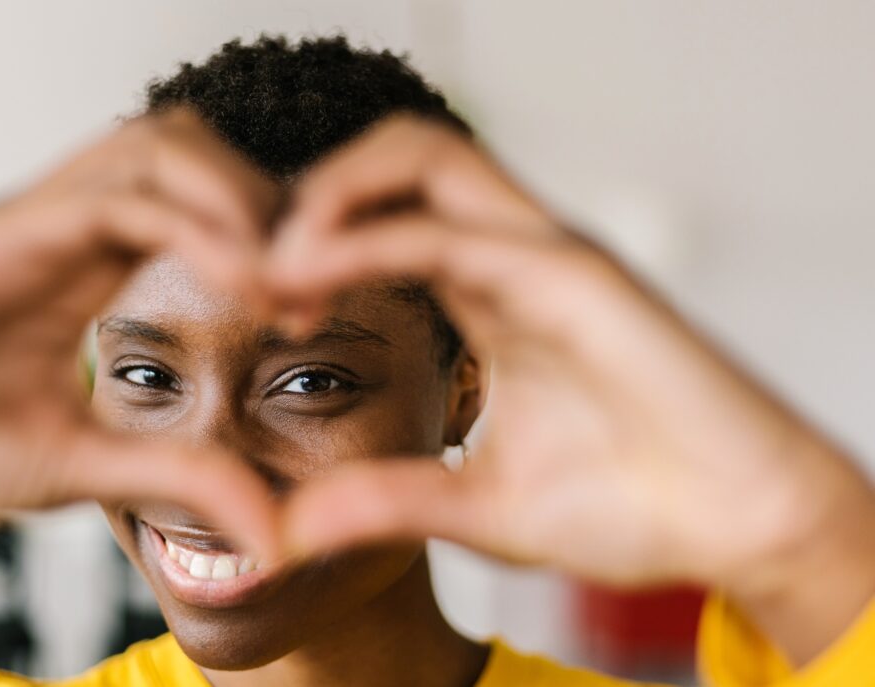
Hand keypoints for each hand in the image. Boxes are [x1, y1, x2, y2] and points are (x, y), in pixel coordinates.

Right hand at [0, 110, 278, 558]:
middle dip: (265, 200)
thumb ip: (177, 476)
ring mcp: (23, 225)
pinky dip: (195, 229)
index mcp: (77, 264)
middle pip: (185, 146)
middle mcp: (56, 228)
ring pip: (157, 147)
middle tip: (313, 282)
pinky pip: (114, 199)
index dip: (264, 234)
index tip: (311, 305)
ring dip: (239, 201)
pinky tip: (242, 288)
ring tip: (284, 285)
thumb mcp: (84, 468)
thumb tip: (270, 529)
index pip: (189, 197)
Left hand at [268, 115, 874, 663]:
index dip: (313, 247)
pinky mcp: (575, 274)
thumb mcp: (481, 506)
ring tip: (270, 260)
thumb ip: (389, 501)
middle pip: (399, 161)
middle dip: (310, 194)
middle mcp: (516, 258)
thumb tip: (291, 530)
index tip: (263, 306)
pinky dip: (365, 238)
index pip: (389, 220)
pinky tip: (305, 276)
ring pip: (421, 158)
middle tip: (252, 264)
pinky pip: (448, 228)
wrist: (740, 526)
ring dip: (329, 193)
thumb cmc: (632, 506)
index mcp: (494, 296)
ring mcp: (546, 255)